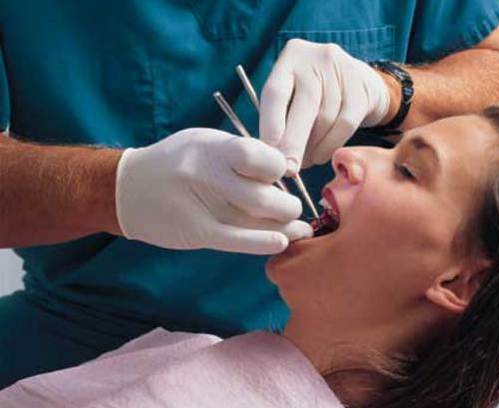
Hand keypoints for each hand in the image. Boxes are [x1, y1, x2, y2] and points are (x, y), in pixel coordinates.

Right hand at [115, 128, 311, 253]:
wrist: (127, 188)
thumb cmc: (177, 163)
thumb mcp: (206, 143)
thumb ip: (242, 154)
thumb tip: (286, 171)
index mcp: (212, 147)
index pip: (261, 157)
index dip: (280, 168)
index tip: (283, 175)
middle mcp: (206, 174)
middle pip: (263, 196)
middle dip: (288, 205)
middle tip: (293, 207)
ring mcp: (200, 206)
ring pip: (255, 222)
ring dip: (285, 227)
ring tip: (298, 228)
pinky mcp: (196, 232)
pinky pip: (237, 241)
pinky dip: (263, 243)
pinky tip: (282, 242)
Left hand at [260, 39, 389, 172]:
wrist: (360, 81)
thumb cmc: (315, 94)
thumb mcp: (294, 94)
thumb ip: (281, 117)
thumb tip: (274, 157)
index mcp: (290, 58)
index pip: (276, 92)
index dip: (271, 125)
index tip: (269, 154)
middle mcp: (315, 59)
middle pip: (304, 106)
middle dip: (293, 143)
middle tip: (288, 169)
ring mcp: (341, 70)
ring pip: (325, 119)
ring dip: (312, 148)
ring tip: (304, 161)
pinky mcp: (361, 88)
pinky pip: (344, 124)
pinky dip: (330, 145)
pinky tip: (321, 156)